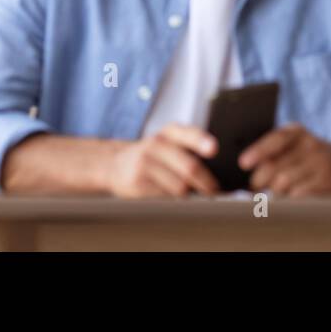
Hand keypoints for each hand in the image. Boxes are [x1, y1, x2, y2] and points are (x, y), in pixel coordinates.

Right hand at [106, 124, 220, 197]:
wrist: (114, 164)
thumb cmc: (151, 154)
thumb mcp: (168, 140)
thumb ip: (189, 146)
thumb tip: (215, 166)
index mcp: (169, 132)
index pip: (188, 134)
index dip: (201, 141)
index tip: (213, 149)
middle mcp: (156, 144)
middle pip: (188, 166)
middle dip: (206, 181)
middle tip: (213, 190)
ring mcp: (145, 163)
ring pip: (179, 186)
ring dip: (189, 193)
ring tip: (190, 193)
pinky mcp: (137, 183)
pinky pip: (165, 196)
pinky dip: (173, 199)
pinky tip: (171, 196)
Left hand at [239, 123, 330, 195]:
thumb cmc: (312, 156)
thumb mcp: (297, 144)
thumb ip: (274, 152)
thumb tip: (248, 171)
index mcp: (298, 132)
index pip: (276, 139)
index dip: (257, 151)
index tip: (243, 163)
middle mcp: (310, 145)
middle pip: (275, 166)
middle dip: (260, 180)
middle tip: (257, 187)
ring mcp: (320, 164)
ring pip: (284, 183)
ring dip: (274, 192)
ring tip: (275, 193)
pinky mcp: (327, 182)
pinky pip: (299, 194)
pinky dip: (290, 199)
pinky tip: (290, 198)